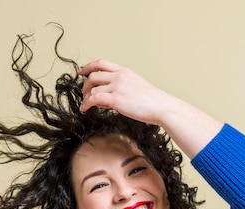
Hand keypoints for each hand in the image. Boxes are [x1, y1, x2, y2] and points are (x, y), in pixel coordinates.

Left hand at [79, 59, 222, 157]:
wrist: (161, 107)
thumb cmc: (152, 102)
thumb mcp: (135, 88)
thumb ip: (120, 89)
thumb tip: (105, 97)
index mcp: (125, 71)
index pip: (102, 63)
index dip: (89, 66)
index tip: (82, 71)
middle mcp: (119, 76)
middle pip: (94, 74)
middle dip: (85, 84)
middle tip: (83, 93)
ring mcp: (117, 86)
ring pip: (92, 87)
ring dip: (85, 96)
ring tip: (84, 104)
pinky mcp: (115, 99)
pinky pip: (94, 99)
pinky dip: (86, 104)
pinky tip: (84, 109)